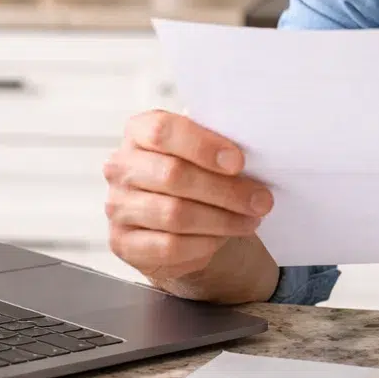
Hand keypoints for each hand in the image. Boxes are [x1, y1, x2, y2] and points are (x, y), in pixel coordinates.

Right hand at [103, 110, 273, 284]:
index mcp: (139, 132)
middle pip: (173, 175)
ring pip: (174, 214)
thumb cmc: (194, 175)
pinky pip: (169, 246)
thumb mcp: (203, 153)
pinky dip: (204, 244)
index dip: (203, 146)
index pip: (163, 131)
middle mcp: (121, 167)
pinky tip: (222, 238)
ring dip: (222, 220)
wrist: (174, 220)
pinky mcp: (124, 243)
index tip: (239, 161)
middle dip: (225, 190)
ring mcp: (118, 207)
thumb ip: (219, 148)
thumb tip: (257, 158)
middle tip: (261, 200)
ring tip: (250, 220)